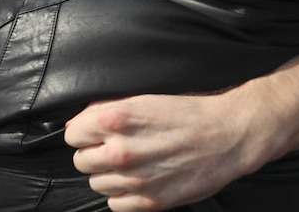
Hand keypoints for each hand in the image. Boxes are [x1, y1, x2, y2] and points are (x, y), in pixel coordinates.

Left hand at [65, 93, 264, 210]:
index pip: (72, 134)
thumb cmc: (186, 112)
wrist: (226, 136)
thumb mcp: (141, 98)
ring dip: (108, 175)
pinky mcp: (150, 201)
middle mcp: (121, 150)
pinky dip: (122, 195)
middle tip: (114, 148)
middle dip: (94, 154)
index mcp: (116, 119)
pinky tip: (137, 181)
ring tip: (129, 164)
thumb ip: (103, 109)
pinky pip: (115, 204)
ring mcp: (135, 179)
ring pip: (96, 184)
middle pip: (81, 161)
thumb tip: (75, 122)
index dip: (83, 133)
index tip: (95, 134)